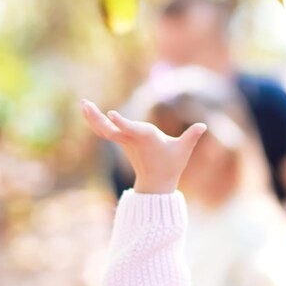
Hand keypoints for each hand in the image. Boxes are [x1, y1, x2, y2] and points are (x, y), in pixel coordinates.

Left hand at [80, 99, 205, 193]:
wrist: (157, 182)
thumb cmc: (171, 164)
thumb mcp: (183, 151)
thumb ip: (191, 136)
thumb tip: (203, 126)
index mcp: (146, 139)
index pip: (133, 130)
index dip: (122, 123)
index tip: (111, 115)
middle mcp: (132, 140)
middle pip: (110, 129)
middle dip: (97, 118)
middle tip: (85, 104)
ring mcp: (125, 141)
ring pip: (104, 129)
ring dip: (92, 117)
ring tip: (83, 103)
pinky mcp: (122, 141)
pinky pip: (105, 130)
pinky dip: (96, 121)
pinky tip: (88, 111)